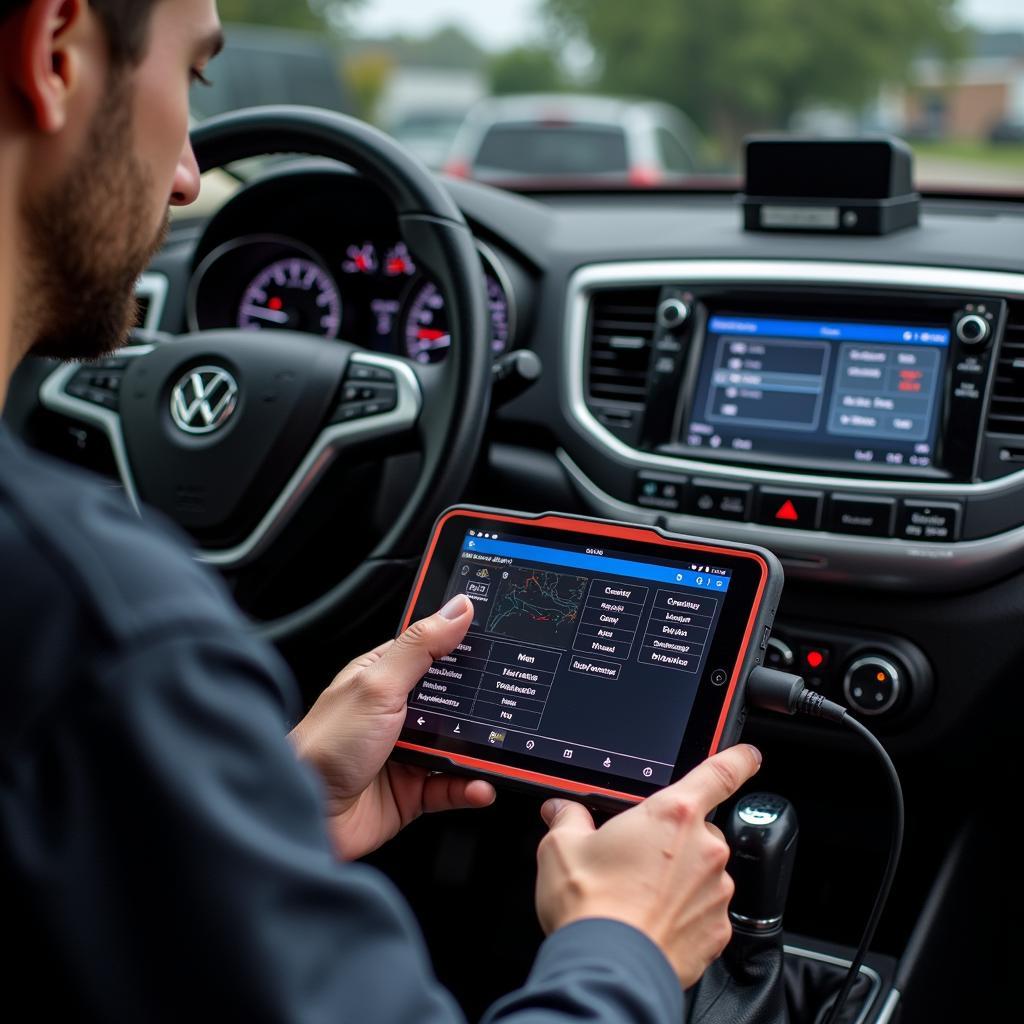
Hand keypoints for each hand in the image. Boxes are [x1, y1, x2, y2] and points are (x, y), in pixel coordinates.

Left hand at [290, 595, 494, 859]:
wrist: (305, 817)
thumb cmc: (325, 746)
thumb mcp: (378, 686)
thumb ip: (421, 647)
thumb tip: (457, 608)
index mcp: (383, 678)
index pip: (432, 652)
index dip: (464, 646)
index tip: (499, 642)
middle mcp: (396, 712)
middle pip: (453, 701)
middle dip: (481, 702)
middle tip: (508, 701)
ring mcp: (406, 752)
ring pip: (458, 745)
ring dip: (481, 750)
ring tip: (500, 749)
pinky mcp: (412, 792)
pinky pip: (453, 787)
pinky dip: (470, 788)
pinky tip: (481, 786)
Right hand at [535, 744, 761, 988]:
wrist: (608, 967)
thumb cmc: (590, 903)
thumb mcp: (562, 847)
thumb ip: (569, 819)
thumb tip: (562, 811)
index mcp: (672, 814)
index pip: (718, 773)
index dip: (738, 760)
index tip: (749, 756)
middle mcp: (704, 848)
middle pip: (699, 830)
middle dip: (674, 841)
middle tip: (636, 860)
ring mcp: (715, 891)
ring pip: (702, 873)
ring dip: (678, 879)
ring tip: (638, 897)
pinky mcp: (718, 930)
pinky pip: (704, 911)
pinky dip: (684, 914)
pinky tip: (651, 922)